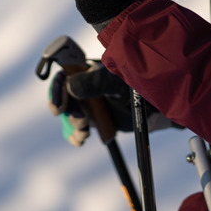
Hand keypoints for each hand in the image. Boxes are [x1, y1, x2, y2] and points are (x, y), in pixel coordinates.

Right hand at [47, 61, 174, 146]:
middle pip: (62, 96)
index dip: (57, 88)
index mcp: (88, 70)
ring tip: (85, 132)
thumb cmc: (136, 87)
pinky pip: (77, 127)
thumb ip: (93, 81)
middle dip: (66, 111)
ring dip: (72, 124)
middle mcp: (85, 85)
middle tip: (81, 121)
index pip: (63, 74)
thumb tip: (69, 86)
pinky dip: (75, 135)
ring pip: (68, 114)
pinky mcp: (94, 119)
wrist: (153, 108)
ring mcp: (89, 103)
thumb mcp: (115, 81)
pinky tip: (81, 139)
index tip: (60, 105)